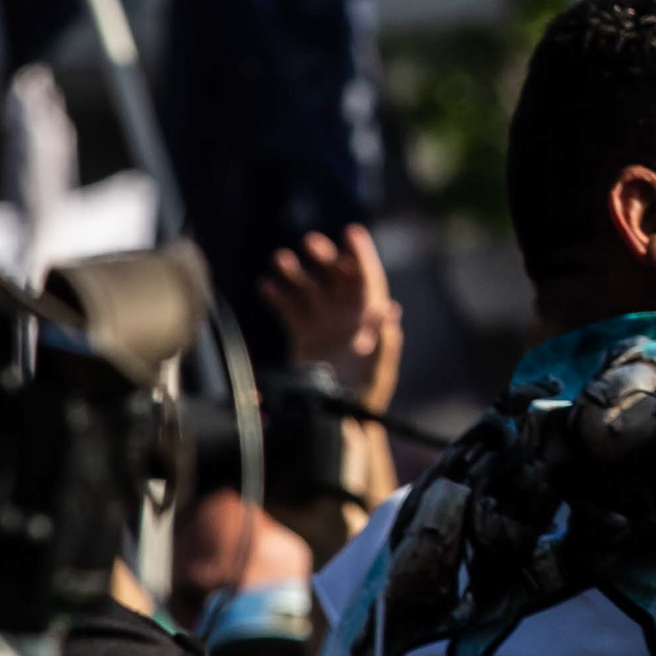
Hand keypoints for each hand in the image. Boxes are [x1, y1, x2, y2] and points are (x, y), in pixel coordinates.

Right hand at [265, 224, 401, 409]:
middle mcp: (349, 318)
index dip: (361, 254)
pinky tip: (266, 286)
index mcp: (371, 320)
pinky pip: (293, 311)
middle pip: (338, 278)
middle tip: (308, 242)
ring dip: (297, 273)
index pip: (367, 279)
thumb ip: (385, 340)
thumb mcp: (379, 368)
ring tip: (279, 260)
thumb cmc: (363, 396)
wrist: (338, 423)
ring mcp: (327, 327)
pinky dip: (280, 297)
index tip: (350, 232)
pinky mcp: (307, 339)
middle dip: (325, 258)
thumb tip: (389, 310)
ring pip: (312, 290)